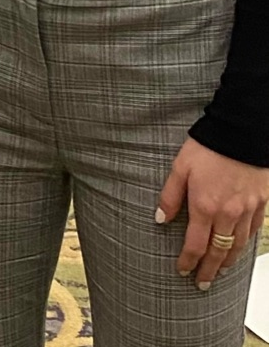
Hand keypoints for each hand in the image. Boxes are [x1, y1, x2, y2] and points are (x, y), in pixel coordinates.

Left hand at [156, 137, 268, 288]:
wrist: (241, 133)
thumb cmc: (208, 147)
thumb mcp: (179, 167)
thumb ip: (170, 196)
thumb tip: (160, 218)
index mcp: (205, 206)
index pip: (195, 244)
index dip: (188, 261)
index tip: (182, 271)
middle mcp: (228, 214)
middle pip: (219, 252)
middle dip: (209, 271)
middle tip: (202, 283)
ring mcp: (247, 211)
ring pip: (238, 246)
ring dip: (228, 262)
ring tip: (220, 271)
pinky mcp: (260, 205)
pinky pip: (253, 232)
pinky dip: (245, 245)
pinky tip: (239, 248)